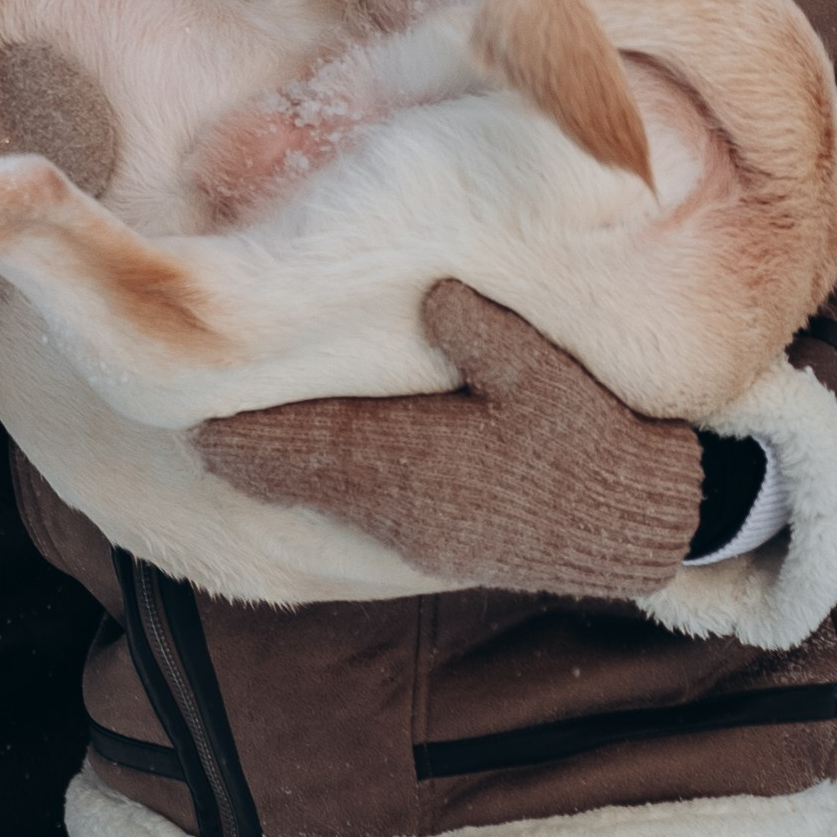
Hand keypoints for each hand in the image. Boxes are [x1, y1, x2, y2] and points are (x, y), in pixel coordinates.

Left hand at [192, 280, 703, 601]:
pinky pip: (362, 509)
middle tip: (195, 429)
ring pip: (329, 497)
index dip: (245, 434)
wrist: (643, 529)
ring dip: (286, 470)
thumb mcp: (549, 375)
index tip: (192, 416)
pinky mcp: (441, 541)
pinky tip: (318, 468)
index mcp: (414, 465)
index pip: (304, 448)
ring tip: (237, 444)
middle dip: (251, 453)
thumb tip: (432, 295)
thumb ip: (486, 335)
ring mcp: (419, 532)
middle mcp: (401, 507)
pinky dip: (326, 485)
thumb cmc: (596, 447)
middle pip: (303, 477)